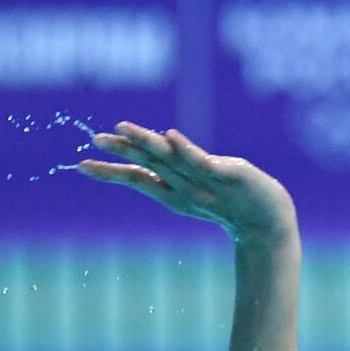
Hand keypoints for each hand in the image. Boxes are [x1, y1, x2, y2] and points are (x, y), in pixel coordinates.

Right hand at [78, 122, 296, 247]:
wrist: (269, 222)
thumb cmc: (234, 206)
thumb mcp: (199, 192)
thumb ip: (177, 176)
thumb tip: (154, 159)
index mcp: (174, 193)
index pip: (137, 178)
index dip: (110, 171)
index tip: (80, 165)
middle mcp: (186, 188)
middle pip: (149, 165)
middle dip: (123, 152)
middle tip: (95, 141)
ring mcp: (207, 182)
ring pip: (171, 160)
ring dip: (147, 143)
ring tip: (123, 127)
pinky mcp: (229, 175)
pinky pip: (204, 162)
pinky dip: (186, 150)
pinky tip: (169, 136)